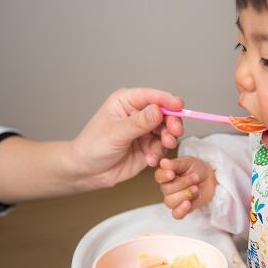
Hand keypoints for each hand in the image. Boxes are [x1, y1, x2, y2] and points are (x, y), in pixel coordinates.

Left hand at [68, 88, 183, 189]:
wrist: (87, 172)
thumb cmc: (93, 146)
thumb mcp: (116, 133)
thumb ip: (139, 123)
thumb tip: (158, 110)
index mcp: (127, 101)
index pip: (152, 96)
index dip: (167, 100)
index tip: (179, 106)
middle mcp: (138, 113)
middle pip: (165, 113)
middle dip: (172, 123)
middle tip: (174, 133)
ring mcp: (144, 130)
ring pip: (167, 130)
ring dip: (167, 140)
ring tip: (163, 147)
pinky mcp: (148, 146)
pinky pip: (162, 147)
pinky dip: (159, 153)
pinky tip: (150, 160)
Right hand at [155, 156, 216, 218]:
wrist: (211, 179)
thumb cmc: (197, 169)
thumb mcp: (188, 162)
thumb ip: (175, 164)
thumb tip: (163, 162)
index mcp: (166, 174)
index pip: (159, 176)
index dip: (164, 176)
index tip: (172, 174)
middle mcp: (167, 188)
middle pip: (166, 190)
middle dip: (183, 183)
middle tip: (195, 177)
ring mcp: (174, 199)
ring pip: (170, 202)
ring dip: (185, 195)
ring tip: (196, 188)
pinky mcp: (182, 209)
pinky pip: (176, 214)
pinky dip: (181, 210)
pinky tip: (188, 203)